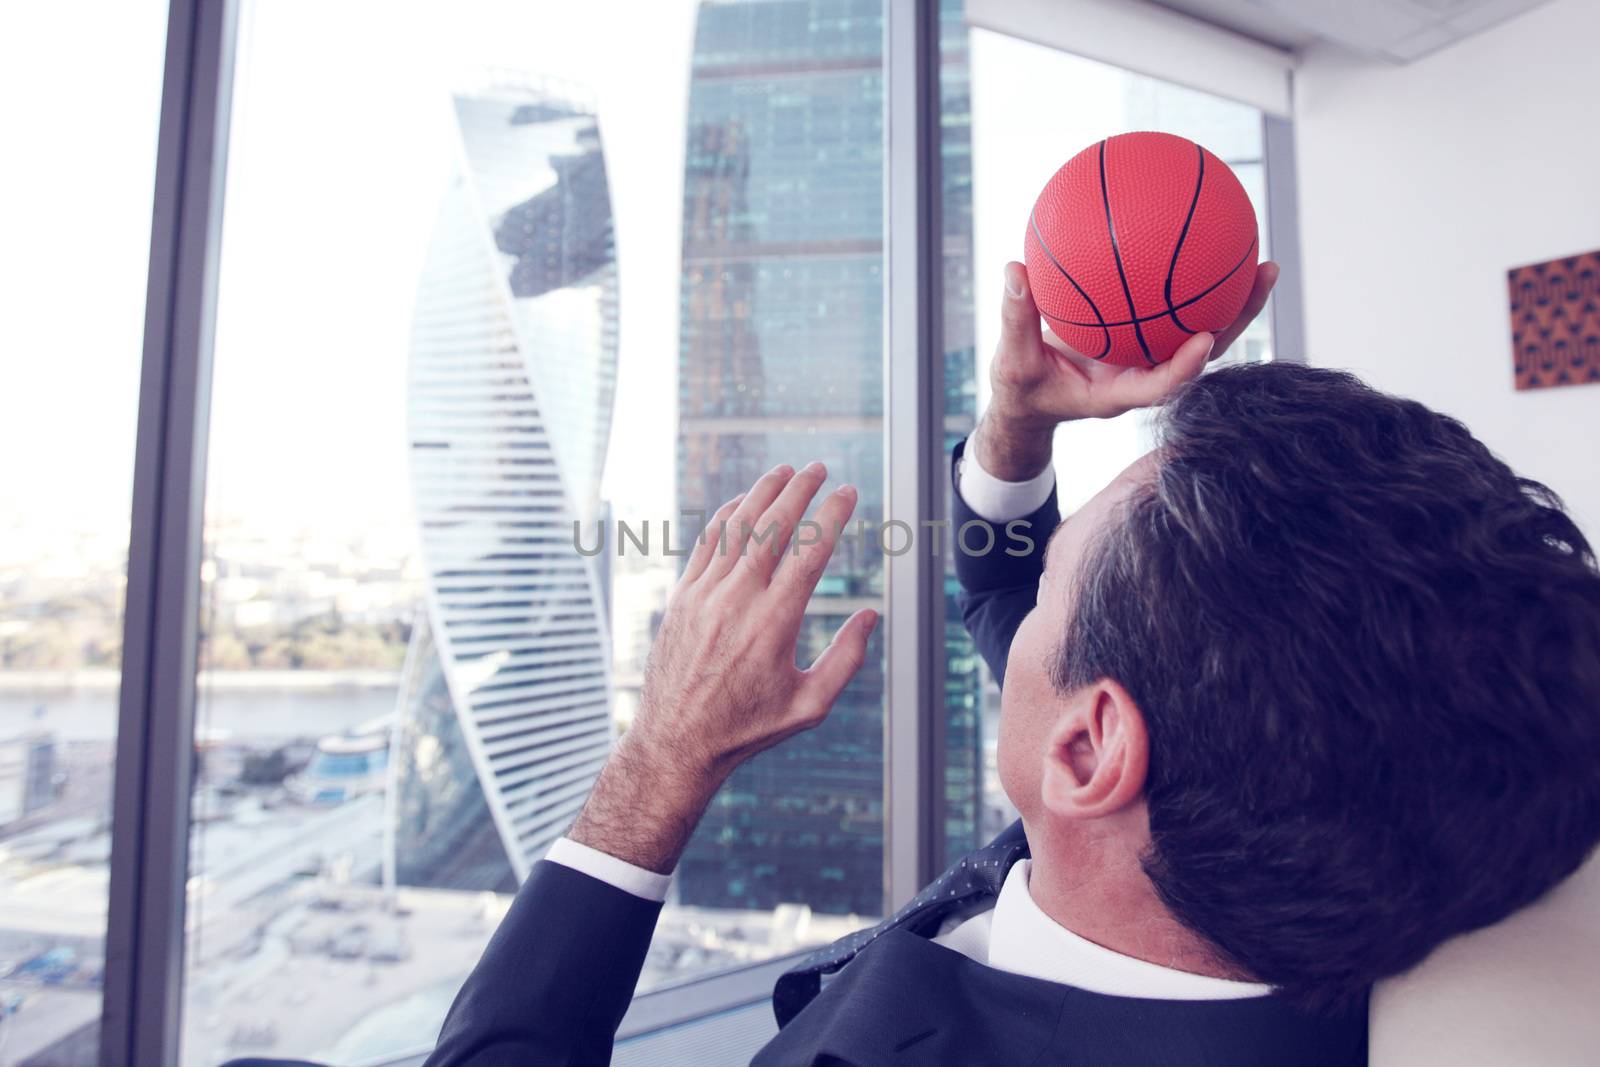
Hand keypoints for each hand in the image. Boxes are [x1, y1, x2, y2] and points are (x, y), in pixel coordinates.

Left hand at [569, 462, 878, 872]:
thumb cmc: (748, 729)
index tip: (849, 493)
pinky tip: (745, 504)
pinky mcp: (681, 597)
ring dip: (762, 493)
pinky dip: (728, 516)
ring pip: (737, 527)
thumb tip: (871, 616)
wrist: (677, 742)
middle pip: (773, 526)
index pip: (810, 552)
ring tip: (784, 472)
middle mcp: (737, 601)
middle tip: (819, 468)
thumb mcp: (809, 705)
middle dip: (799, 490)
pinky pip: (706, 543)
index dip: (833, 515)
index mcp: (774, 624)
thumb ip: (846, 660)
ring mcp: (704, 595)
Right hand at [973, 259, 1277, 479]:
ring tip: (1261, 260)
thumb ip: (1015, 319)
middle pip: (1203, 353)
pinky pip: (1177, 315)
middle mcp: (1144, 378)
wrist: (1031, 403)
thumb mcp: (1011, 361)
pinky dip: (1196, 285)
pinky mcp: (1146, 346)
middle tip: (1264, 274)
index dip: (1185, 366)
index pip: (1159, 386)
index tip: (1205, 338)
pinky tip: (1209, 245)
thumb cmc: (1022, 389)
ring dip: (1235, 302)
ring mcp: (1149, 361)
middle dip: (1238, 319)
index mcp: (1117, 394)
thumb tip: (1014, 269)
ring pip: (1201, 334)